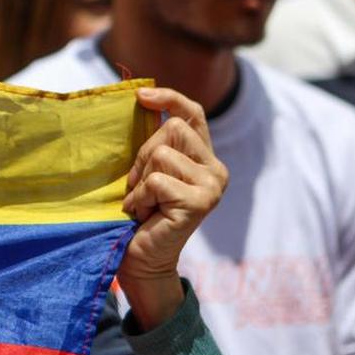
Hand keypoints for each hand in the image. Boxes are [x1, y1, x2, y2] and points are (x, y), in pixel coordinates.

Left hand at [119, 87, 227, 329]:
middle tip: (140, 187)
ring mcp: (212, 186)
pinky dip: (141, 197)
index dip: (169, 98)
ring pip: (162, 153)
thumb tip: (140, 99)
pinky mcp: (200, 202)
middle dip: (143, 155)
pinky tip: (145, 214)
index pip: (193, 113)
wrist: (141, 258)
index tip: (141, 95)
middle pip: (172, 129)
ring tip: (144, 202)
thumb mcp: (146, 171)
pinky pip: (156, 180)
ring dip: (141, 179)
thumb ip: (154, 144)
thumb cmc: (139, 214)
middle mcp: (216, 169)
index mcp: (204, 158)